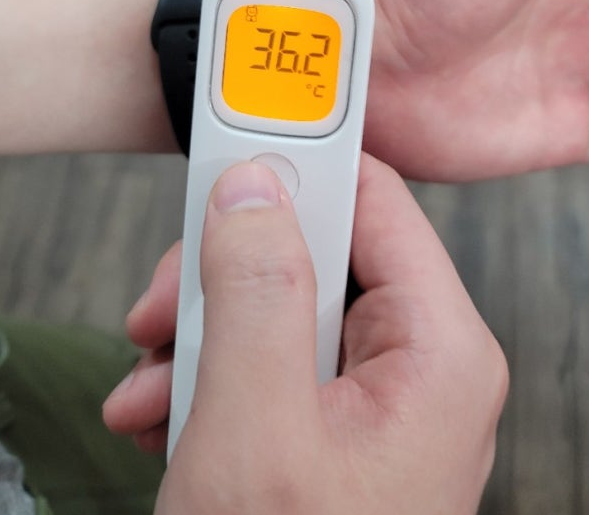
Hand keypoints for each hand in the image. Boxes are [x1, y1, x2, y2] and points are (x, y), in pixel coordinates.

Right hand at [103, 159, 506, 514]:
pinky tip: (163, 409)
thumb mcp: (255, 427)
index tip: (226, 157)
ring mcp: (375, 401)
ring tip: (150, 379)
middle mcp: (418, 365)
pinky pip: (271, 360)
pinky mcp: (333, 430)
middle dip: (228, 274)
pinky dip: (209, 374)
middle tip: (162, 305)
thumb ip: (256, 291)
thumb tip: (253, 187)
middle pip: (318, 253)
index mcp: (438, 350)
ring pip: (282, 304)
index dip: (300, 171)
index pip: (375, 203)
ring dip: (203, 332)